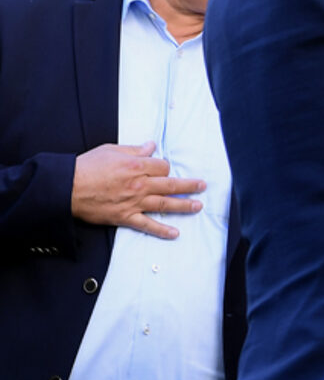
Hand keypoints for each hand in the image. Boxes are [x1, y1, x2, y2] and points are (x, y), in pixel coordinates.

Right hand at [70, 142, 205, 239]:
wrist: (66, 187)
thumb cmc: (86, 167)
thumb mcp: (111, 150)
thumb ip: (134, 149)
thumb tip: (151, 146)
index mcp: (136, 165)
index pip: (163, 167)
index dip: (165, 167)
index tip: (163, 169)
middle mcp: (139, 184)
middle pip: (171, 184)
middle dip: (189, 185)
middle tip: (202, 186)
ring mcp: (134, 202)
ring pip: (165, 204)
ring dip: (184, 205)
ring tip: (198, 206)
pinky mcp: (125, 217)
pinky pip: (147, 225)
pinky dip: (162, 230)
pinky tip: (175, 233)